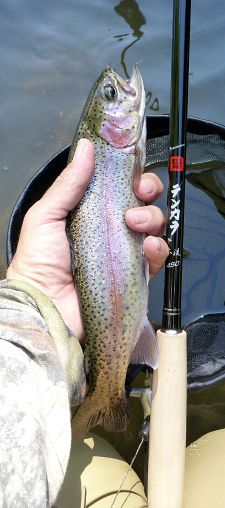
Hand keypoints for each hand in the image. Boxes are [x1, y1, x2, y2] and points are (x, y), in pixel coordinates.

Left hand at [7, 139, 168, 341]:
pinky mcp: (135, 275)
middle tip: (138, 195)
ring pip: (154, 227)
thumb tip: (86, 148)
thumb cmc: (37, 261)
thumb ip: (68, 183)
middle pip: (143, 203)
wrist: (44, 305)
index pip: (121, 188)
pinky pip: (158, 257)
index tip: (133, 173)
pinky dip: (158, 248)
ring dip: (152, 218)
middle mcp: (111, 231)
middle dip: (147, 193)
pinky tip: (146, 247)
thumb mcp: (45, 216)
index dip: (132, 177)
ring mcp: (125, 253)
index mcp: (91, 214)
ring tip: (133, 225)